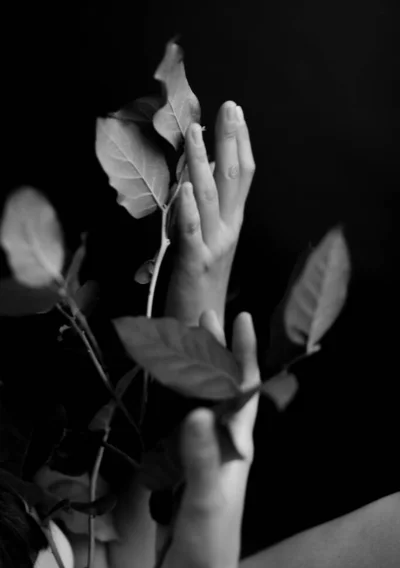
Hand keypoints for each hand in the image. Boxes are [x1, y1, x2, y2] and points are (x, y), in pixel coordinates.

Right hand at [155, 310, 259, 567]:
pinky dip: (173, 396)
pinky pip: (180, 419)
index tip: (239, 317)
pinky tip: (165, 385)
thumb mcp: (208, 497)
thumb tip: (197, 412)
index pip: (243, 388)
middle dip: (215, 348)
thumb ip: (203, 457)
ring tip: (184, 339)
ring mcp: (204, 449)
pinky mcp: (184, 461)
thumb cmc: (210, 538)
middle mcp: (224, 440)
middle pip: (221, 385)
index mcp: (238, 444)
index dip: (243, 351)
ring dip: (194, 367)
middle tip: (204, 316)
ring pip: (201, 398)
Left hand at [165, 102, 255, 328]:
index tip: (237, 113)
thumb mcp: (209, 243)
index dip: (241, 144)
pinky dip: (188, 208)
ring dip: (203, 163)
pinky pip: (190, 231)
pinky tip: (184, 186)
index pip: (242, 177)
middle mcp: (229, 230)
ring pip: (210, 197)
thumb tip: (196, 181)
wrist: (205, 328)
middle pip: (233, 179)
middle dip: (231, 141)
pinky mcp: (193, 263)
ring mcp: (213, 245)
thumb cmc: (203, 283)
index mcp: (233, 224)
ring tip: (198, 132)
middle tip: (229, 106)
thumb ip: (206, 213)